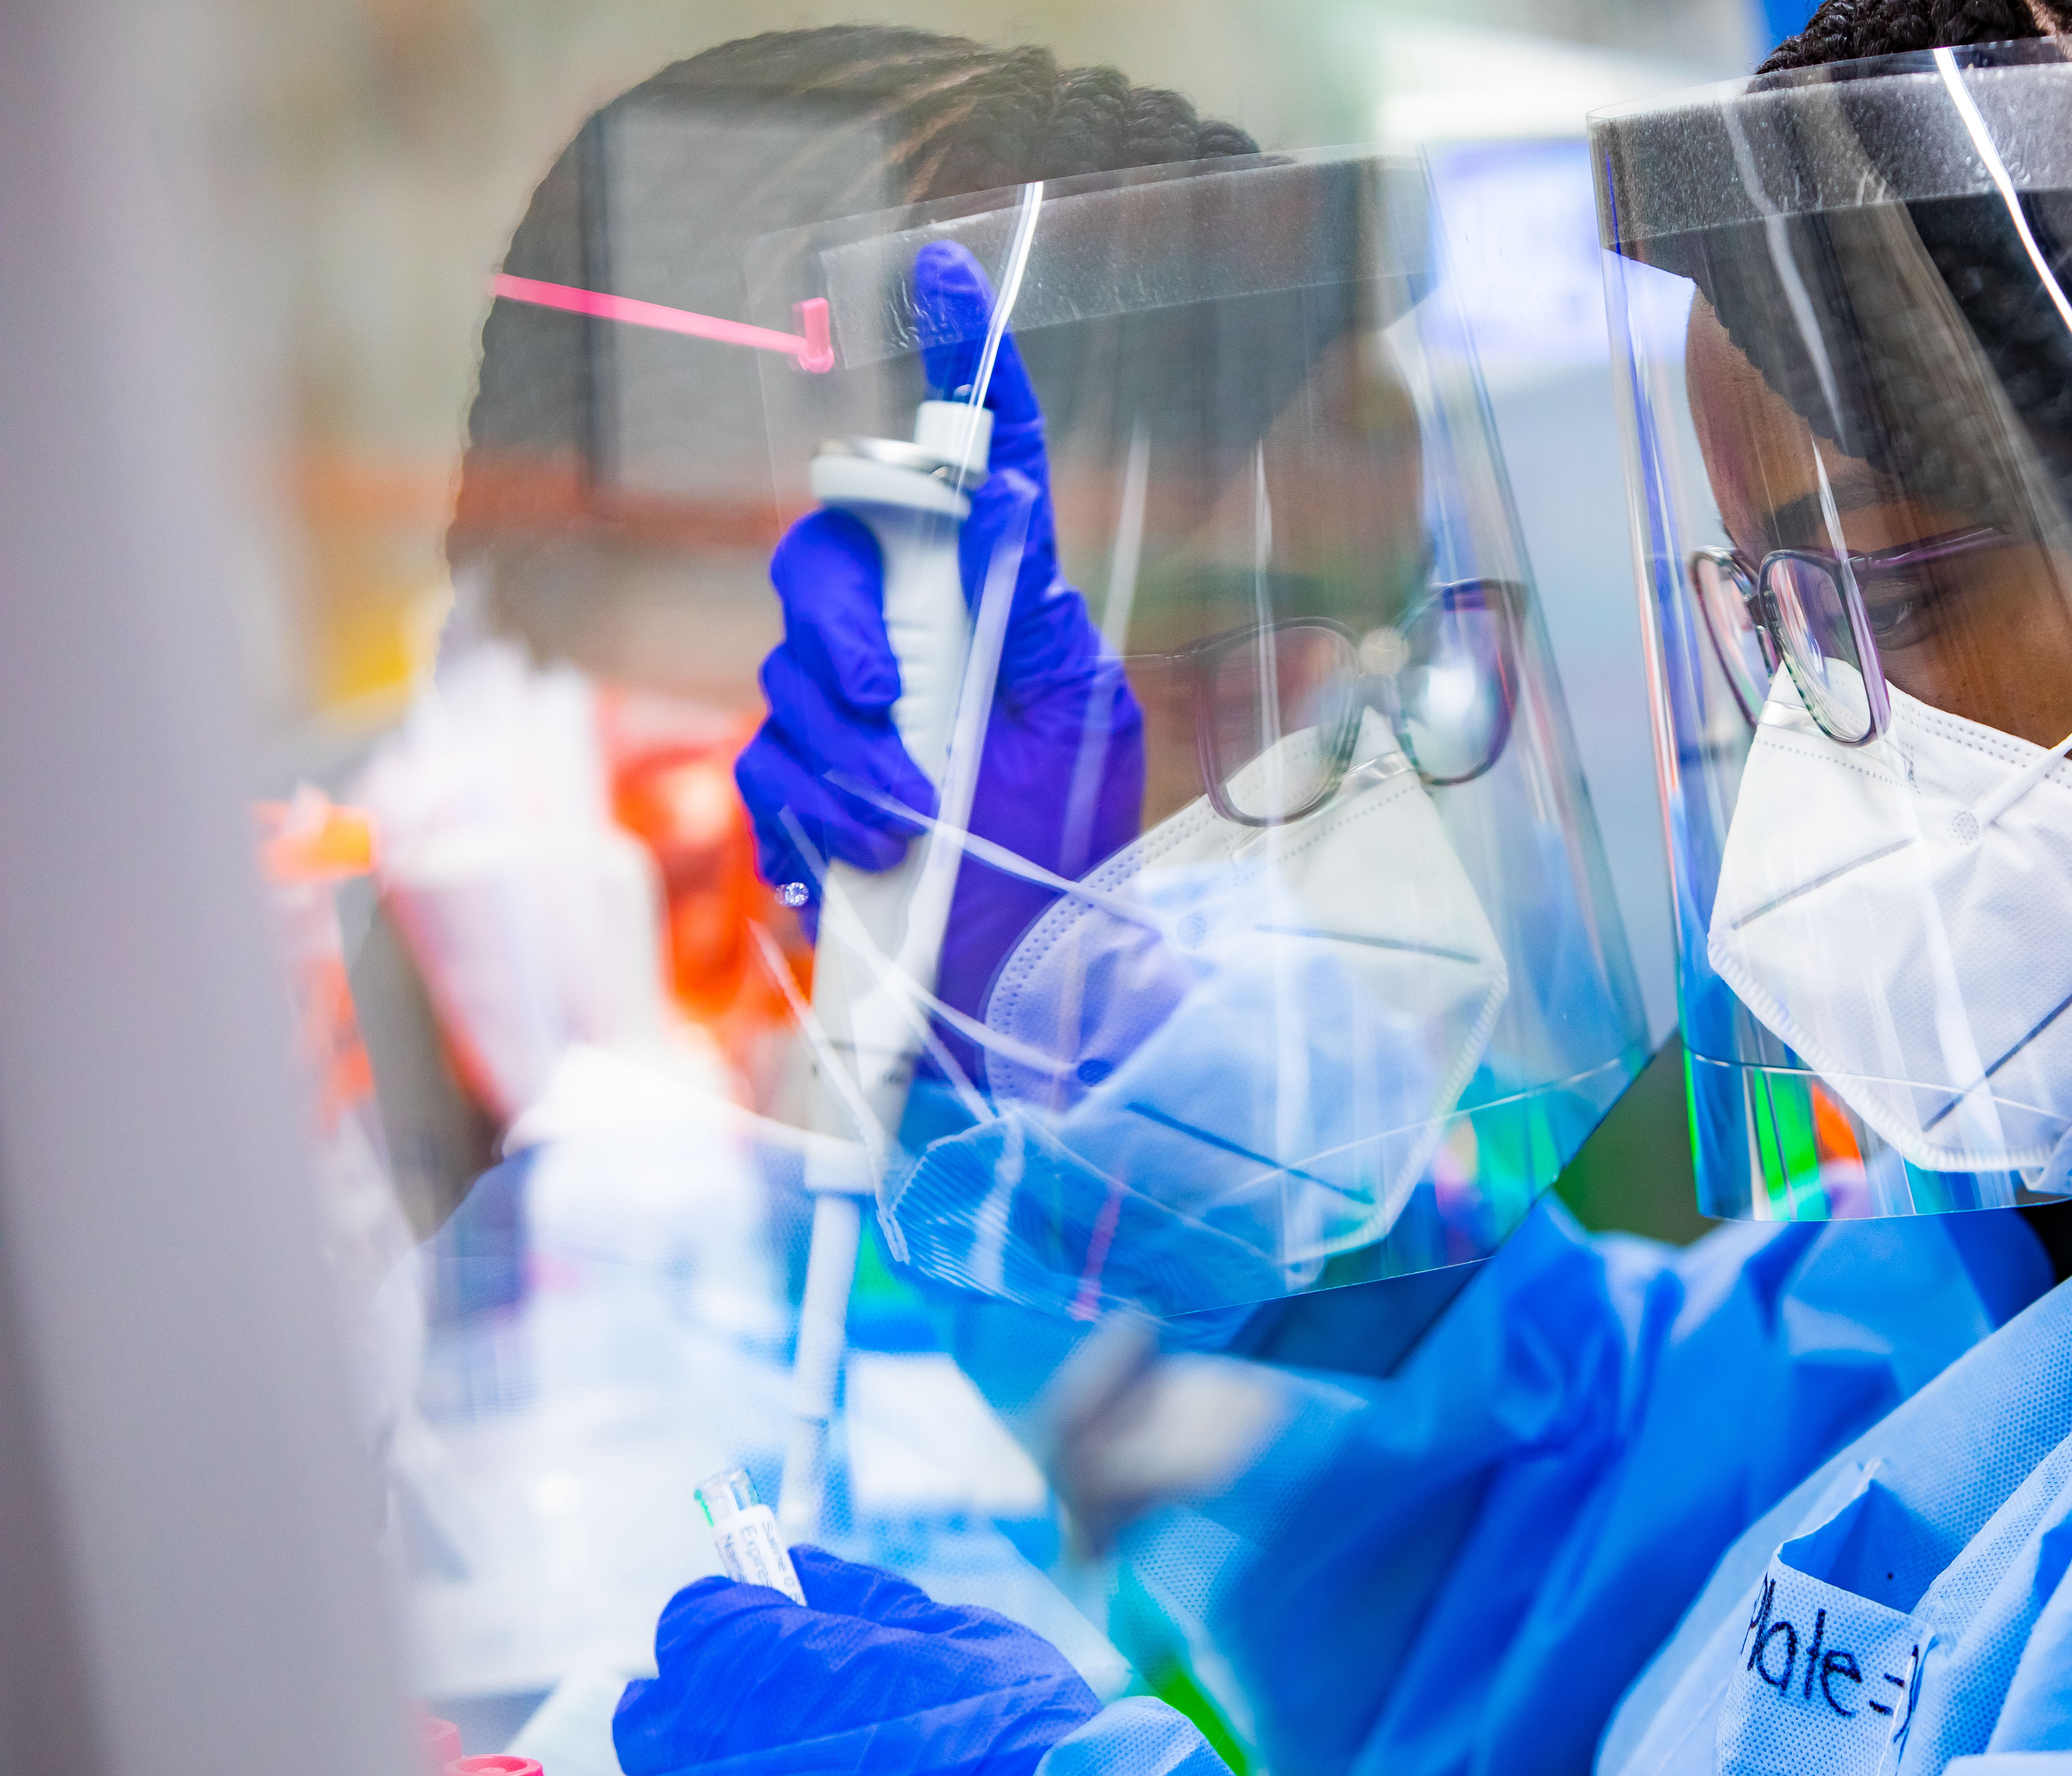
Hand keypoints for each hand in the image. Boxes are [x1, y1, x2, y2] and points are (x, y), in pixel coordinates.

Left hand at [614, 1546, 1101, 1775]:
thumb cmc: (1000, 1723)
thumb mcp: (943, 1629)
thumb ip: (856, 1597)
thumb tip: (803, 1568)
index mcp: (767, 1661)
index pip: (692, 1621)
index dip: (734, 1608)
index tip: (773, 1609)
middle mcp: (727, 1746)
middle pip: (654, 1713)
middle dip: (696, 1688)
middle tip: (767, 1681)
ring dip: (720, 1761)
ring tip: (802, 1753)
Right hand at [734, 240, 1144, 1041]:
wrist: (1025, 984)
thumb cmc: (1065, 853)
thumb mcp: (1082, 726)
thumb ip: (1039, 621)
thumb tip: (1007, 499)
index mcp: (988, 608)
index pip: (970, 469)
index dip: (958, 366)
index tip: (950, 275)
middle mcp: (907, 642)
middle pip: (826, 559)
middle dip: (845, 626)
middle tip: (892, 697)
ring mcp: (843, 715)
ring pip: (789, 674)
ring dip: (851, 753)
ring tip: (913, 824)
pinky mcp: (796, 793)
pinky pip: (768, 768)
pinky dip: (818, 812)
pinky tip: (869, 856)